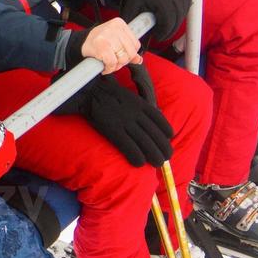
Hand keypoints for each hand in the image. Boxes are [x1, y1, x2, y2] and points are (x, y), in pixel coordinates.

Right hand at [57, 74, 174, 165]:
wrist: (89, 93)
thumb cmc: (109, 95)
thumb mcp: (130, 96)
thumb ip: (141, 107)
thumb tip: (152, 118)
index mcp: (141, 104)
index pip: (160, 121)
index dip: (167, 132)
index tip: (168, 139)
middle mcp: (137, 114)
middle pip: (156, 135)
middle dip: (164, 149)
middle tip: (166, 158)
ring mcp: (126, 123)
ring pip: (146, 143)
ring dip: (154, 156)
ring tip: (157, 163)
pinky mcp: (114, 131)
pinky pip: (130, 147)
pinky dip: (137, 157)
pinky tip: (139, 163)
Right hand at [79, 19, 142, 74]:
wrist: (80, 43)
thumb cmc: (98, 41)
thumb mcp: (115, 41)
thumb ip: (128, 49)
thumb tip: (138, 60)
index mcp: (120, 24)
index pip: (135, 44)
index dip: (129, 54)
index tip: (121, 56)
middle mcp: (114, 28)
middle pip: (130, 52)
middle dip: (123, 61)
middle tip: (114, 61)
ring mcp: (107, 37)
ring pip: (122, 58)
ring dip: (115, 66)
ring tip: (108, 63)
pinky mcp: (102, 46)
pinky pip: (112, 62)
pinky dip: (109, 68)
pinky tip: (104, 66)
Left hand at [104, 0, 191, 40]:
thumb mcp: (131, 8)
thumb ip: (133, 24)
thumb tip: (135, 40)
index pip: (168, 22)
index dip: (163, 33)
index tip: (157, 36)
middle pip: (177, 20)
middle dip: (169, 30)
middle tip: (161, 34)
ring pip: (183, 14)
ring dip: (175, 23)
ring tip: (164, 25)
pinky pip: (186, 6)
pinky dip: (180, 13)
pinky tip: (171, 16)